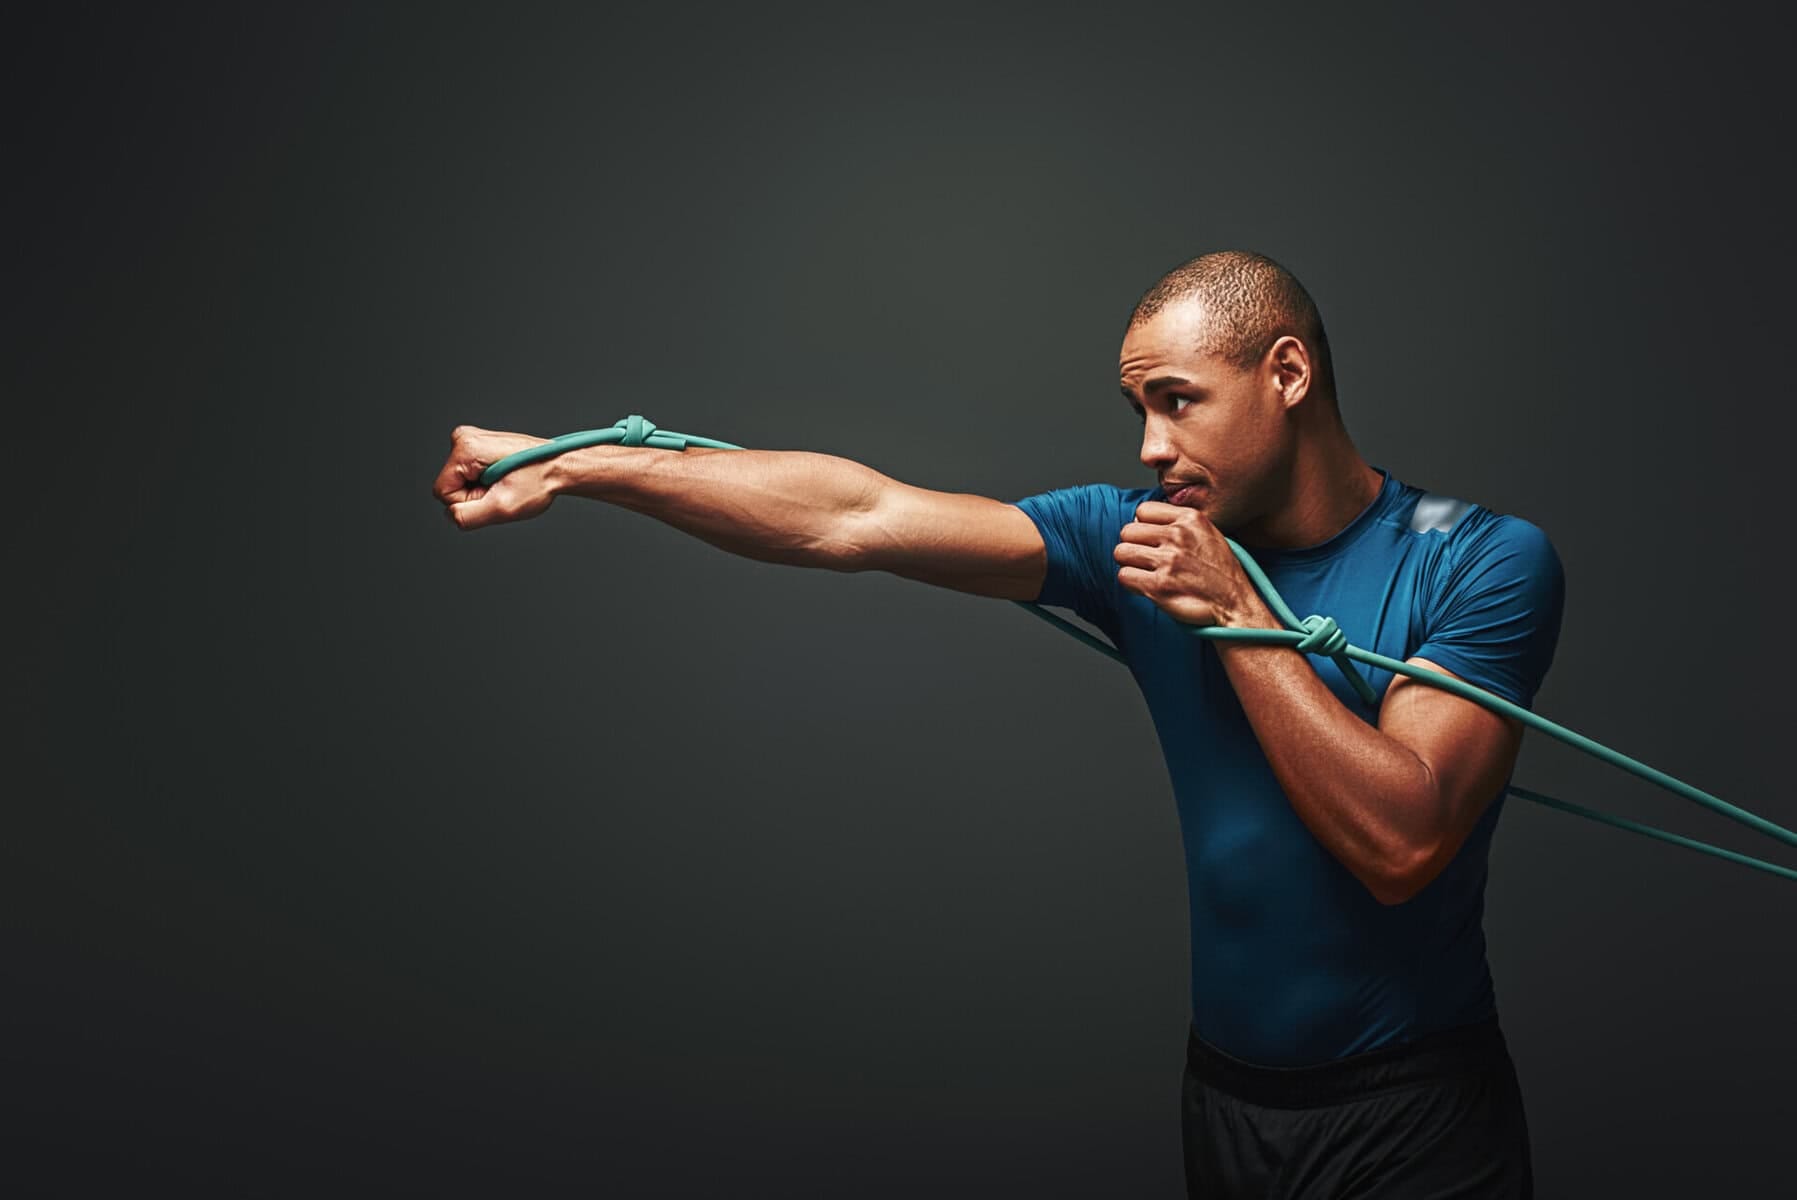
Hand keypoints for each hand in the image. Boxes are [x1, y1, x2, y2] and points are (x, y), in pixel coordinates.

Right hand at [432, 425, 555, 530]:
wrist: (559, 466)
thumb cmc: (539, 481)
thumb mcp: (502, 507)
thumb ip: (467, 516)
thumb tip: (449, 515)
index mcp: (465, 448)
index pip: (443, 493)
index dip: (470, 501)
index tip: (495, 492)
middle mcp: (463, 438)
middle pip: (452, 486)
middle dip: (476, 494)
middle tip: (504, 487)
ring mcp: (471, 440)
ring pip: (461, 482)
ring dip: (483, 488)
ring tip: (507, 480)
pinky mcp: (478, 445)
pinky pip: (470, 475)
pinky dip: (487, 480)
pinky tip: (505, 475)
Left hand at [1113, 500, 1258, 626]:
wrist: (1235, 603)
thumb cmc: (1220, 572)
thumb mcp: (1208, 533)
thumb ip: (1179, 523)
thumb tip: (1140, 522)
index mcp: (1191, 518)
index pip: (1143, 510)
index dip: (1142, 526)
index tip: (1149, 539)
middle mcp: (1178, 536)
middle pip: (1128, 531)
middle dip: (1132, 545)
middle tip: (1145, 559)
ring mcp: (1168, 561)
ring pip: (1121, 552)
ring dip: (1129, 564)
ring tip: (1144, 572)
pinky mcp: (1159, 586)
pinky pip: (1124, 576)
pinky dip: (1130, 583)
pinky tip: (1145, 586)